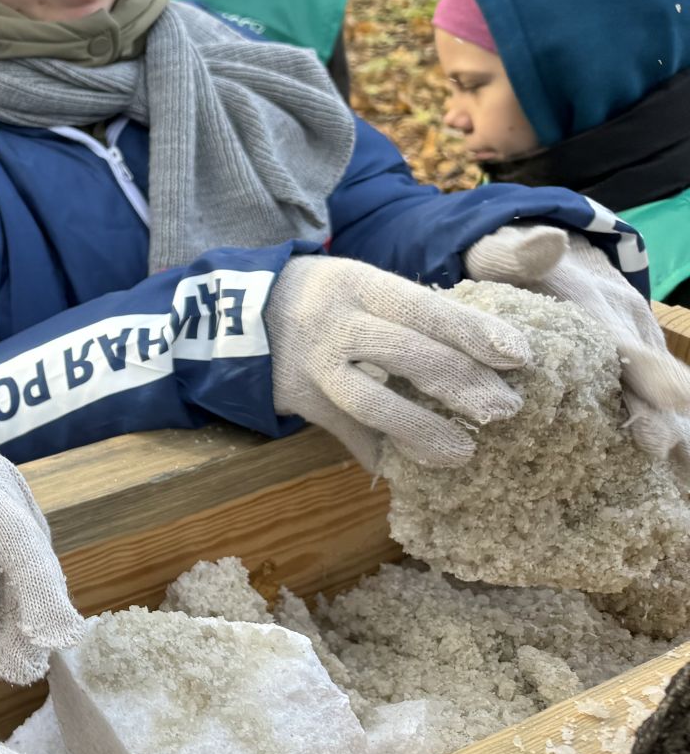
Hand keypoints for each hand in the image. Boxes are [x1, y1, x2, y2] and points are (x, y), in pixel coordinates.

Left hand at [0, 419, 82, 684]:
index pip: (21, 541)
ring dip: (14, 619)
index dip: (38, 592)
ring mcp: (10, 499)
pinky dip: (3, 600)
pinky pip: (14, 560)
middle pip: (34, 561)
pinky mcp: (4, 514)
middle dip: (27, 623)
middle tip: (8, 673)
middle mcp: (6, 488)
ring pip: (28, 567)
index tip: (43, 641)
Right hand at [265, 255, 531, 469]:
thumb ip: (412, 313)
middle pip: (406, 354)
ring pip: (371, 401)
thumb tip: (488, 353)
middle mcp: (335, 321)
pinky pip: (344, 432)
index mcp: (359, 284)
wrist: (236, 311)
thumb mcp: (362, 283)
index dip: (473, 331)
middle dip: (461, 384)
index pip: (424, 307)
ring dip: (421, 429)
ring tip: (462, 453)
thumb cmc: (325, 297)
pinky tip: (410, 470)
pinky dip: (378, 454)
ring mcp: (312, 363)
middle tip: (505, 411)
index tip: (518, 357)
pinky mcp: (296, 398)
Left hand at [466, 224, 689, 477]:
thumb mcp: (502, 252)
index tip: (669, 399)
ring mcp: (633, 357)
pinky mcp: (627, 377)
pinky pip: (652, 411)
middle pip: (651, 380)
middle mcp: (627, 336)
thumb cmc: (513, 263)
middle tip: (661, 447)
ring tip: (682, 477)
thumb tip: (548, 242)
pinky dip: (668, 444)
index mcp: (599, 312)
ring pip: (663, 400)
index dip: (647, 373)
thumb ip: (517, 251)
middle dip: (661, 414)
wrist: (541, 256)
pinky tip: (670, 482)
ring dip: (675, 437)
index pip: (627, 346)